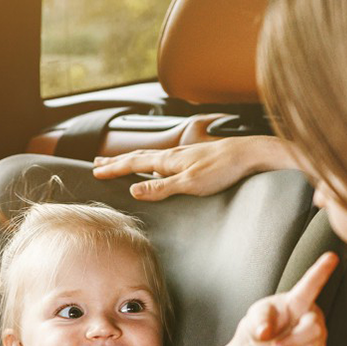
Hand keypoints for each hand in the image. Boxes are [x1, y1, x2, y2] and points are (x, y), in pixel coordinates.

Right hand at [93, 137, 297, 200]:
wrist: (251, 155)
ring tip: (120, 161)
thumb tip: (135, 190)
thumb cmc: (224, 169)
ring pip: (150, 156)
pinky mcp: (196, 158)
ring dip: (132, 159)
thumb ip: (162, 187)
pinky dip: (151, 162)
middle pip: (138, 156)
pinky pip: (164, 159)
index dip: (114, 168)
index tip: (95, 172)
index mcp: (169, 160)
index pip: (133, 164)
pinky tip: (156, 165)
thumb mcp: (190, 184)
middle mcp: (174, 155)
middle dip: (116, 161)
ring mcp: (185, 155)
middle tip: (98, 163)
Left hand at [240, 252, 338, 345]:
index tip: (331, 256)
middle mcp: (312, 314)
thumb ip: (258, 322)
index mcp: (296, 300)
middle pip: (314, 328)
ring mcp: (318, 333)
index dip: (320, 272)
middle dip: (291, 342)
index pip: (309, 286)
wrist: (264, 345)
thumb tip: (265, 332)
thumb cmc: (262, 323)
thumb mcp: (255, 318)